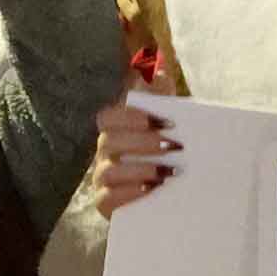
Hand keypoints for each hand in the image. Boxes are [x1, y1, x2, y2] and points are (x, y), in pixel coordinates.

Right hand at [88, 98, 179, 215]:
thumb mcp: (167, 124)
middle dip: (142, 143)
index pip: (108, 118)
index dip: (133, 117)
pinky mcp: (106, 205)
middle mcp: (105, 154)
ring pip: (108, 171)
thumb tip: (157, 70)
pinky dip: (129, 193)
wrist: (172, 197)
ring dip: (139, 169)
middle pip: (109, 142)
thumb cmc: (165, 154)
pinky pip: (107, 199)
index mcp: (116, 131)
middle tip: (174, 147)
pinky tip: (152, 189)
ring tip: (168, 173)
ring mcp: (103, 180)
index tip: (166, 122)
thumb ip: (160, 96)